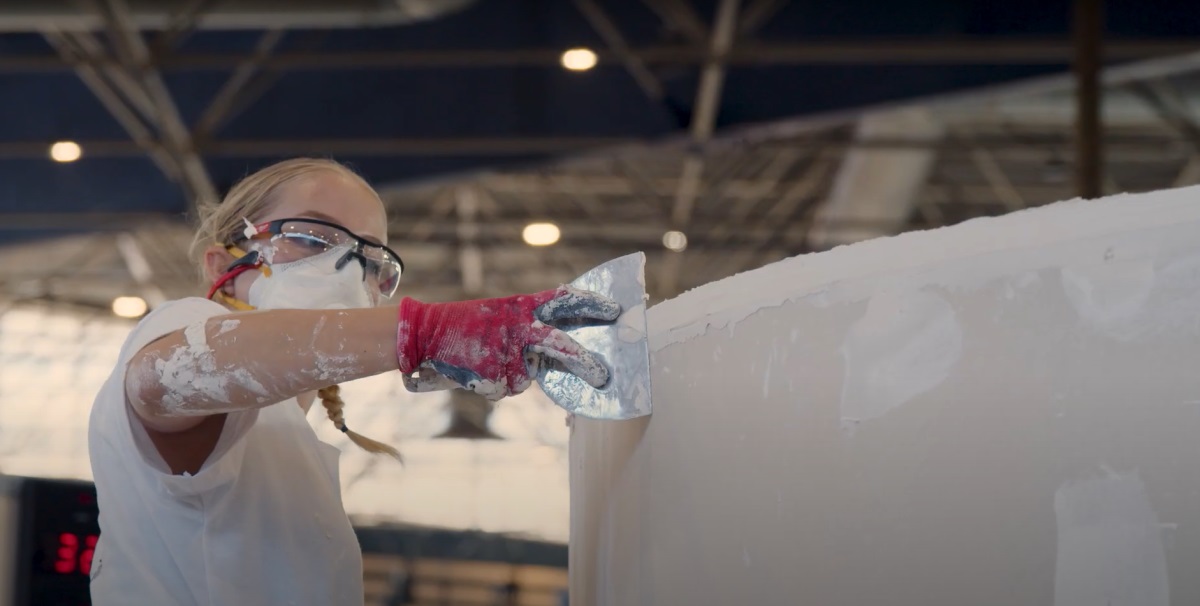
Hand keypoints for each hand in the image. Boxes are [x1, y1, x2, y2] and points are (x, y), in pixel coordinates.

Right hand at [395, 286, 620, 399]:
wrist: (426, 335)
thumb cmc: (467, 327)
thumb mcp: (501, 319)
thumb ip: (529, 332)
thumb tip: (561, 355)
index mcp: (522, 307)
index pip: (565, 300)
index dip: (591, 304)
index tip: (615, 310)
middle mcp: (520, 329)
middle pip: (562, 346)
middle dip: (584, 362)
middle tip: (603, 377)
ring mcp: (508, 354)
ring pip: (527, 376)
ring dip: (511, 374)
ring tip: (484, 359)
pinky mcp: (497, 377)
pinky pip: (506, 388)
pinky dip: (493, 384)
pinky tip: (475, 370)